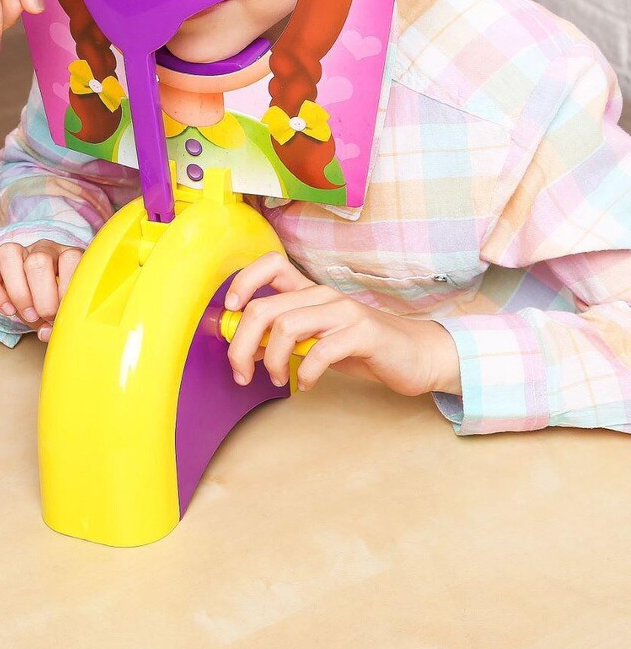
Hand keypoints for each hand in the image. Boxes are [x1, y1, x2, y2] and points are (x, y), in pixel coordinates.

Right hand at [0, 239, 83, 340]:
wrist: (35, 303)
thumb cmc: (56, 304)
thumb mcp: (65, 311)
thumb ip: (60, 322)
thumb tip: (45, 332)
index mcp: (67, 255)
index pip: (70, 257)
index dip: (67, 288)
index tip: (65, 313)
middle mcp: (43, 249)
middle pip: (38, 260)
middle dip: (42, 297)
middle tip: (45, 317)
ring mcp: (18, 253)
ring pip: (9, 254)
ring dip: (18, 292)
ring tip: (28, 315)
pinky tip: (7, 309)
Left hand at [224, 252, 462, 396]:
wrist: (417, 356)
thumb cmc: (360, 349)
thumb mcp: (314, 341)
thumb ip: (282, 338)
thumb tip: (243, 346)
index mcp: (310, 291)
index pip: (270, 264)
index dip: (244, 282)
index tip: (231, 311)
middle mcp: (324, 295)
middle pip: (265, 308)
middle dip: (242, 344)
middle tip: (241, 372)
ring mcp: (344, 312)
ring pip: (286, 326)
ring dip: (271, 360)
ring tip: (276, 379)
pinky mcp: (364, 334)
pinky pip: (321, 350)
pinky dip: (306, 372)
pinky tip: (306, 384)